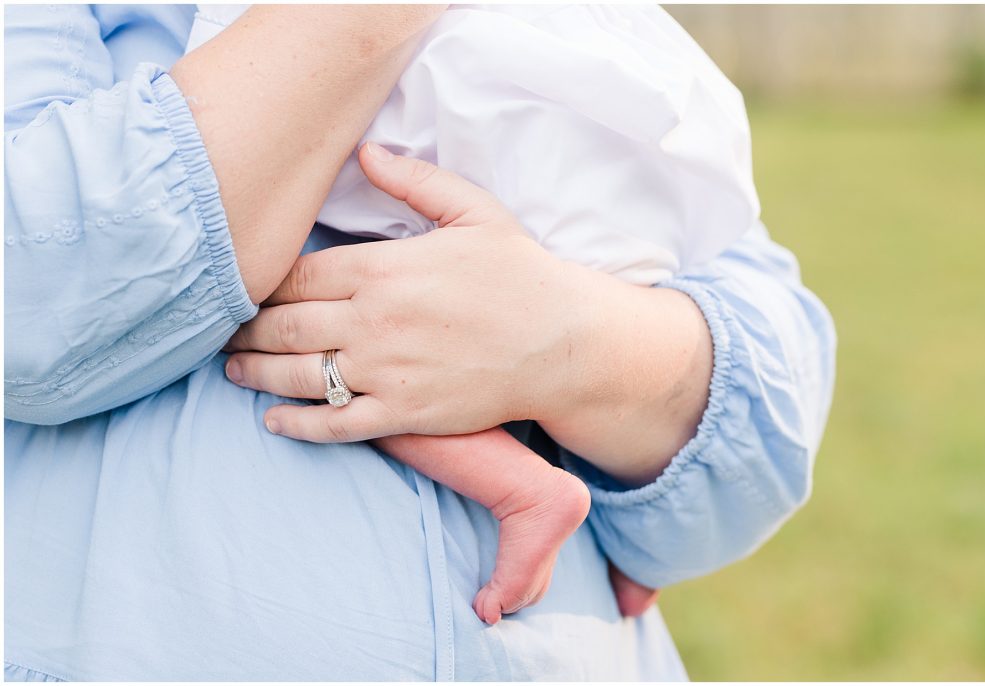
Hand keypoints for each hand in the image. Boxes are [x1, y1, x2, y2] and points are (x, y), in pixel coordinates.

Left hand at [224, 143, 589, 441]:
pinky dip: (297, 424)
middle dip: (245, 329)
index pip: (296, 276)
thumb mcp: (474, 211)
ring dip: (255, 373)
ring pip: (297, 376)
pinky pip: (335, 424)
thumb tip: (367, 151)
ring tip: (234, 369)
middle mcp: (372, 322)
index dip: (261, 283)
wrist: (563, 342)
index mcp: (382, 269)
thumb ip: (414, 181)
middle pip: (284, 326)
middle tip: (224, 330)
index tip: (244, 286)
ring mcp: (385, 372)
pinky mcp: (403, 413)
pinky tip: (274, 420)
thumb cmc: (520, 274)